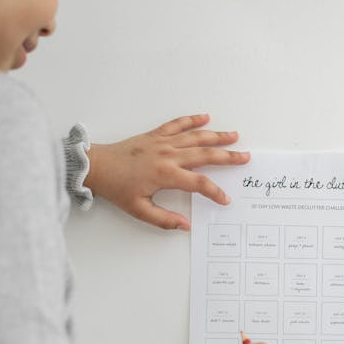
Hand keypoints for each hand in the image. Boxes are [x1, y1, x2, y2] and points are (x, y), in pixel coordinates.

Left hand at [84, 114, 249, 230]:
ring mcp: (162, 142)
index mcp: (166, 174)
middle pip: (205, 155)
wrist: (97, 166)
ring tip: (234, 135)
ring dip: (217, 136)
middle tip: (245, 157)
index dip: (215, 192)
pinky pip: (177, 124)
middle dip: (227, 156)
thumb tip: (185, 226)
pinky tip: (205, 118)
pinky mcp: (155, 135)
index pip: (199, 183)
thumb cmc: (116, 188)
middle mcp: (168, 155)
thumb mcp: (139, 210)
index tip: (225, 199)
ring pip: (196, 137)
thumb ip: (164, 220)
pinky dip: (192, 120)